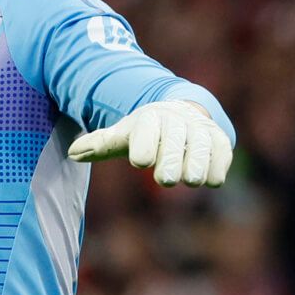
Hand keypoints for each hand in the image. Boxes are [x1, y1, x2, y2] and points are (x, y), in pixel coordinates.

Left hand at [67, 100, 232, 186]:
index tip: (141, 161)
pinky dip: (217, 168)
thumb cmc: (145, 132)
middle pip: (174, 144)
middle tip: (165, 180)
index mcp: (150, 118)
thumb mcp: (122, 135)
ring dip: (196, 166)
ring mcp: (200, 131)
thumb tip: (72, 152)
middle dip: (170, 161)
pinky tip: (211, 179)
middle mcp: (177, 121)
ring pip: (201, 149)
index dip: (145, 147)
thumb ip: (100, 144)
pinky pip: (222, 155)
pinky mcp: (220, 141)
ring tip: (191, 180)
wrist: (181, 114)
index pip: (147, 133)